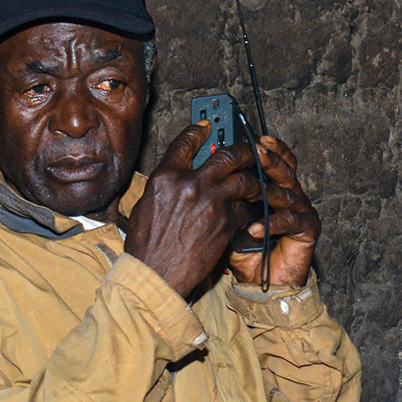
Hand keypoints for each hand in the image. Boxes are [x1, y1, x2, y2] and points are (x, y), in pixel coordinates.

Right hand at [122, 121, 263, 298]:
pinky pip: (243, 208)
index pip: (185, 142)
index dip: (198, 130)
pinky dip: (246, 208)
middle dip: (242, 150)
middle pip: (226, 156)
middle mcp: (190, 184)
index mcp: (165, 177)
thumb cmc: (146, 245)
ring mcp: (210, 203)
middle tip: (249, 151)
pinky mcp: (225, 223)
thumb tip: (177, 174)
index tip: (207, 126)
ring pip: (243, 180)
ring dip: (252, 180)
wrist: (156, 275)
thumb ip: (166, 184)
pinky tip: (245, 210)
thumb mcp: (146, 205)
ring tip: (254, 182)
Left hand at [226, 136, 317, 288]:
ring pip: (288, 191)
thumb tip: (200, 179)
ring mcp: (301, 210)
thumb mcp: (226, 221)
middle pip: (284, 168)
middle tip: (256, 150)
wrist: (262, 285)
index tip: (250, 137)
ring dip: (268, 190)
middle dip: (269, 158)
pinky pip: (291, 220)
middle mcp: (290, 195)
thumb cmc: (245, 252)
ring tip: (253, 189)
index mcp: (273, 187)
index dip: (266, 147)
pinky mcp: (308, 229)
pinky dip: (272, 223)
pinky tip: (255, 228)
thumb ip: (220, 201)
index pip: (274, 159)